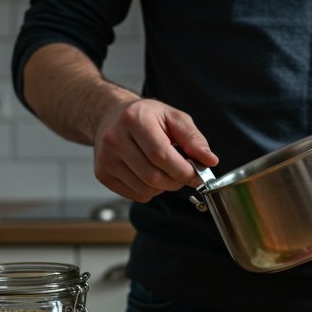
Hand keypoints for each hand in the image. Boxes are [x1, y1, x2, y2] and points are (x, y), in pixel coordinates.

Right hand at [91, 98, 218, 201]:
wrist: (111, 116)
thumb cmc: (146, 117)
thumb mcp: (173, 117)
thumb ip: (193, 138)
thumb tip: (210, 160)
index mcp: (134, 120)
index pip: (161, 155)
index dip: (183, 170)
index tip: (196, 174)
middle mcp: (115, 139)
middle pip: (152, 176)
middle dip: (176, 181)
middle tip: (183, 174)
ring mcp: (106, 159)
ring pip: (145, 189)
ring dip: (164, 187)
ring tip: (165, 171)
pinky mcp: (102, 174)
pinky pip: (135, 195)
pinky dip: (150, 191)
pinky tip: (149, 174)